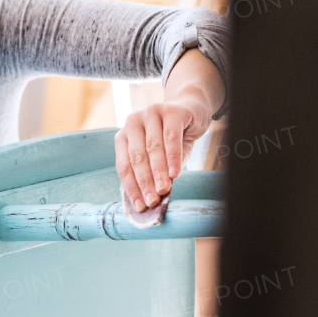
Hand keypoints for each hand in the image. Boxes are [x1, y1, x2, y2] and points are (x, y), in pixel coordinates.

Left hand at [115, 99, 208, 213]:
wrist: (192, 111)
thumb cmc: (174, 139)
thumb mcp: (161, 158)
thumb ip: (155, 174)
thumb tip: (153, 200)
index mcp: (124, 135)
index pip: (124, 165)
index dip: (132, 188)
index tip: (140, 206)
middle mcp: (133, 122)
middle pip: (137, 158)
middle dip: (144, 182)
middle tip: (152, 201)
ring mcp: (150, 113)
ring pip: (153, 148)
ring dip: (158, 172)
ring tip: (163, 190)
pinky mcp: (170, 110)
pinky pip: (171, 137)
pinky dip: (173, 157)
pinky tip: (175, 173)